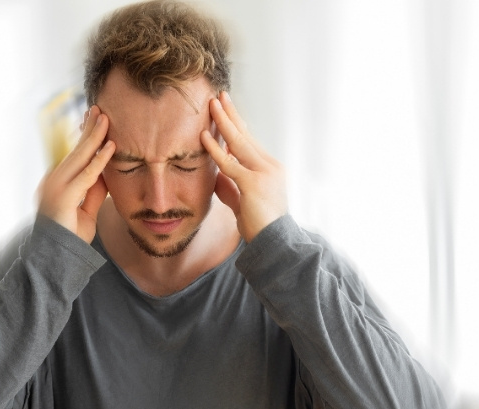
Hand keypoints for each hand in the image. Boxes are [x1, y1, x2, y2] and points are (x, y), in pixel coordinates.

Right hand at [38, 105, 115, 242]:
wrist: (55, 258)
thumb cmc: (70, 237)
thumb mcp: (87, 210)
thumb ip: (94, 191)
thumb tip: (105, 173)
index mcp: (58, 182)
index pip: (74, 155)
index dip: (85, 137)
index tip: (95, 120)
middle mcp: (54, 180)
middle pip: (75, 150)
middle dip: (89, 129)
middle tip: (99, 109)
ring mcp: (56, 187)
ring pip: (80, 156)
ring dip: (94, 136)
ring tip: (105, 118)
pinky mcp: (64, 196)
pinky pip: (87, 175)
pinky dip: (100, 160)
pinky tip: (111, 147)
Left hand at [200, 92, 287, 242]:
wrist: (274, 243)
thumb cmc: (260, 226)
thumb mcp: (242, 203)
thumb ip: (230, 188)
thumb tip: (216, 176)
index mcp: (270, 169)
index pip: (250, 142)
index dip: (237, 125)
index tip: (226, 111)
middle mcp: (270, 166)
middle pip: (246, 135)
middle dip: (231, 115)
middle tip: (219, 96)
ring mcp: (264, 173)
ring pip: (239, 142)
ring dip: (224, 121)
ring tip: (212, 104)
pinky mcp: (254, 183)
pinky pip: (229, 163)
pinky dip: (215, 149)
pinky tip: (204, 136)